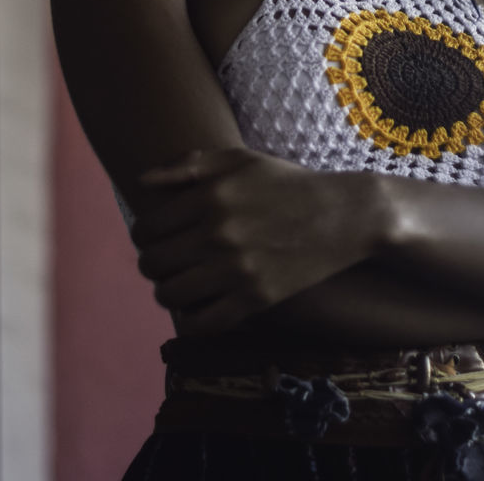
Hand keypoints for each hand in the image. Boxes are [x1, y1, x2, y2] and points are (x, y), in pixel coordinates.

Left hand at [130, 148, 380, 334]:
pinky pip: (201, 324)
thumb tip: (142, 181)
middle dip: (151, 263)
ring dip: (167, 291)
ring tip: (179, 282)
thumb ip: (188, 166)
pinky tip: (198, 306)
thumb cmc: (286, 183)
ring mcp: (236, 270)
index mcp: (210, 197)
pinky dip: (190, 320)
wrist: (341, 215)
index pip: (146, 228)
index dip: (142, 234)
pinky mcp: (254, 300)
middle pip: (152, 264)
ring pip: (169, 296)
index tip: (154, 236)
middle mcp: (218, 234)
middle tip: (164, 260)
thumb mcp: (240, 160)